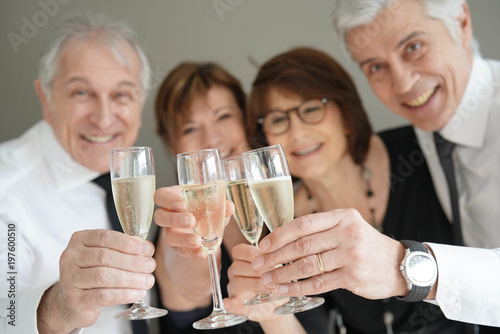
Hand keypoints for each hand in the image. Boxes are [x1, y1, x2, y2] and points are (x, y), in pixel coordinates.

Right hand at [37, 229, 154, 332]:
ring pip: (104, 276)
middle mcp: (71, 257)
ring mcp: (70, 280)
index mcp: (80, 240)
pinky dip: (124, 294)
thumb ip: (122, 249)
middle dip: (133, 262)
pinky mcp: (76, 300)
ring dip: (131, 278)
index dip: (128, 243)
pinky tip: (138, 293)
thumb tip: (146, 248)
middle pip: (105, 257)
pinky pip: (102, 296)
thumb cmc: (92, 273)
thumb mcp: (104, 255)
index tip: (147, 249)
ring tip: (147, 281)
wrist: (72, 302)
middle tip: (150, 266)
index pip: (105, 237)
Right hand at [153, 185, 233, 258]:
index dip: (168, 200)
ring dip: (183, 239)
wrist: (207, 227)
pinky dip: (192, 253)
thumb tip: (229, 207)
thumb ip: (220, 205)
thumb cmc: (206, 208)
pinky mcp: (178, 247)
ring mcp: (171, 231)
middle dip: (174, 219)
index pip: (161, 196)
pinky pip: (181, 251)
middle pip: (160, 216)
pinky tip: (202, 253)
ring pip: (168, 236)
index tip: (182, 204)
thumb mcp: (214, 204)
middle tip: (191, 221)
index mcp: (174, 197)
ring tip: (197, 240)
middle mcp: (168, 214)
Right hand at [224, 244, 285, 322]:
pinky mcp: (236, 305)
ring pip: (237, 282)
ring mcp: (234, 288)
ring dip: (255, 284)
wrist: (277, 303)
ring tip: (271, 287)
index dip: (251, 253)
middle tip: (273, 274)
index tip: (266, 257)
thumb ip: (273, 262)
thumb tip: (274, 257)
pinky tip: (230, 303)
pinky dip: (230, 304)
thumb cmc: (275, 282)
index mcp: (242, 260)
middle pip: (237, 266)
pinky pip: (230, 304)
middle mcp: (235, 272)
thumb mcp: (276, 269)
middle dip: (257, 269)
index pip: (239, 251)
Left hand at [252, 209, 406, 299]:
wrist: (399, 265)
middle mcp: (347, 233)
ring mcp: (351, 255)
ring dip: (283, 274)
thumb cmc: (365, 245)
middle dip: (276, 256)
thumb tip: (283, 237)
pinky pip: (319, 283)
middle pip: (302, 245)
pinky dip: (299, 287)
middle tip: (259, 264)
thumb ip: (320, 229)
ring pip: (308, 265)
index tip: (263, 245)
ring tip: (267, 279)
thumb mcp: (347, 227)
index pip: (303, 223)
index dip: (280, 234)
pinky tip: (286, 289)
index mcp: (342, 217)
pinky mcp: (353, 276)